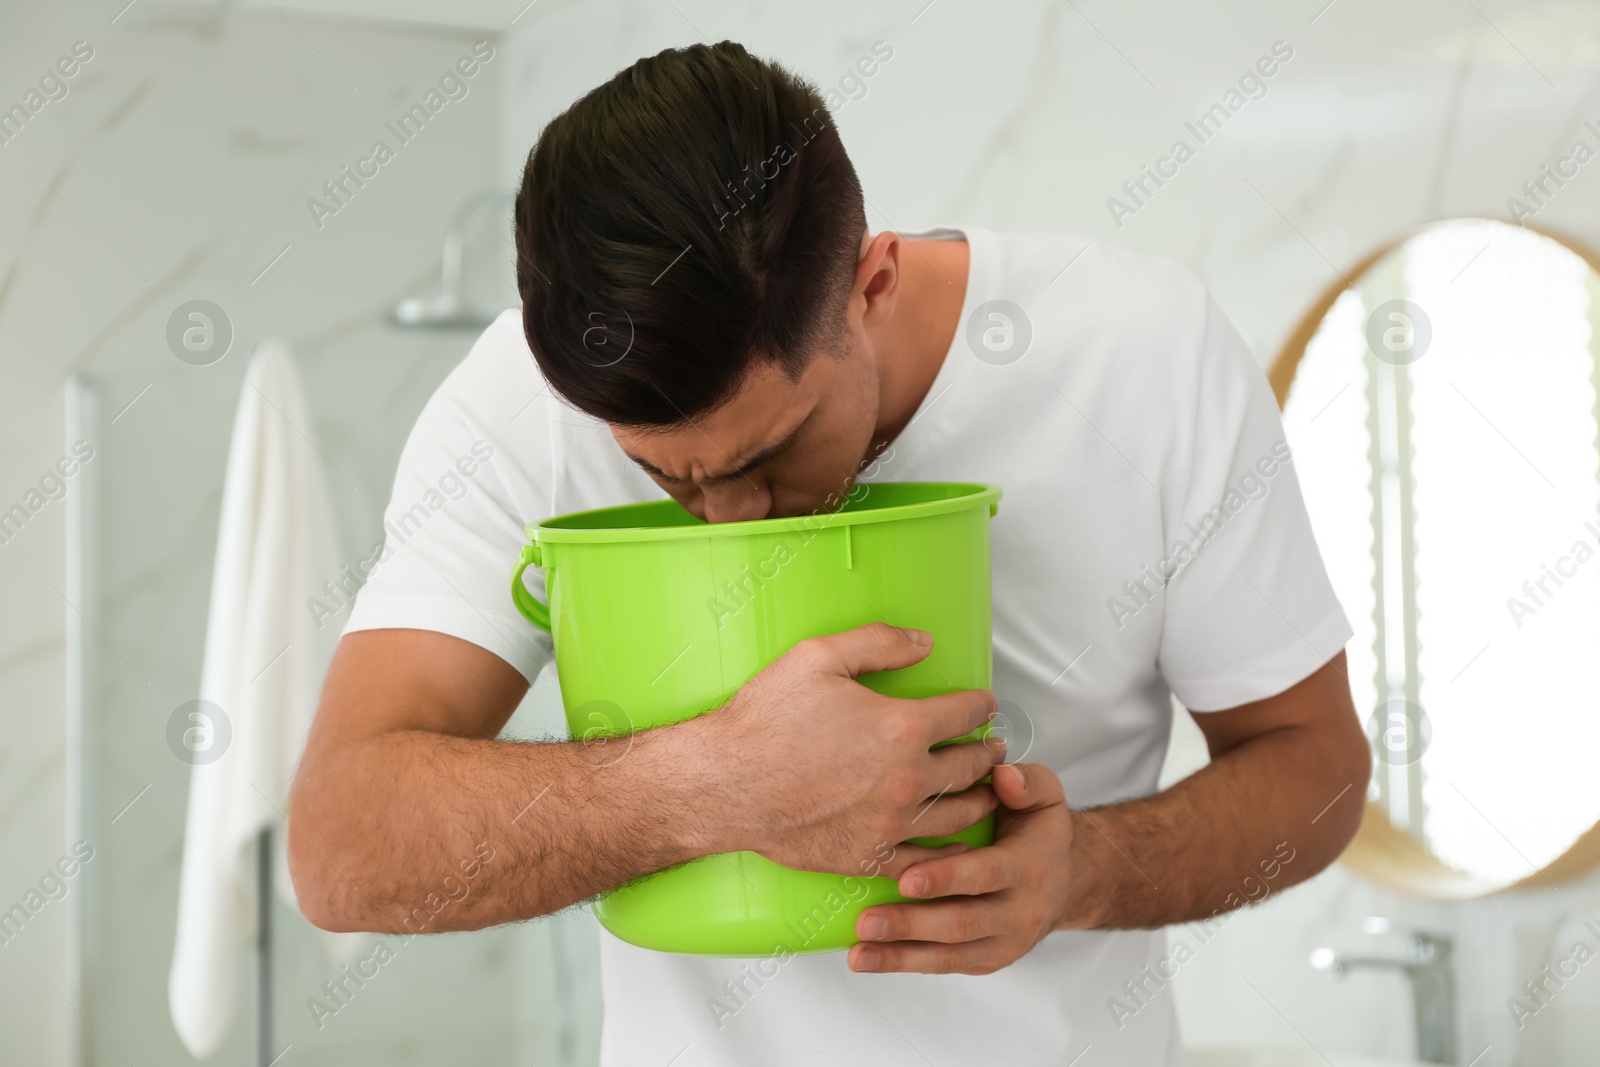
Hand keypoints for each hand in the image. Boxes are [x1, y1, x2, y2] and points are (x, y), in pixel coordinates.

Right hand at [701, 622, 1002, 880]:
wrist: (725, 784)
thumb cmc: (765, 719)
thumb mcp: (818, 657)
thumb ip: (879, 644)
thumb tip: (925, 643)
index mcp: (902, 728)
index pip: (964, 713)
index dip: (981, 705)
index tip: (985, 704)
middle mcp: (907, 779)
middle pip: (970, 766)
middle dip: (987, 753)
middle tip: (993, 748)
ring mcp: (891, 823)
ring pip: (958, 814)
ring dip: (980, 799)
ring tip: (988, 791)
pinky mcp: (870, 856)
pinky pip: (925, 859)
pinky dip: (948, 852)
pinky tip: (956, 845)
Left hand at [847, 761, 1072, 974]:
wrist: (1064, 882)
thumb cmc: (1038, 831)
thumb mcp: (1045, 797)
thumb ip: (1027, 782)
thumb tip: (1002, 775)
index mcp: (1029, 867)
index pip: (986, 874)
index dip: (947, 878)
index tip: (907, 879)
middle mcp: (1020, 911)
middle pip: (962, 922)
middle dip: (912, 924)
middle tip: (868, 921)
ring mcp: (1002, 942)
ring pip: (949, 954)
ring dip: (900, 955)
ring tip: (859, 952)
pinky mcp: (985, 960)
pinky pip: (944, 965)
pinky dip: (904, 964)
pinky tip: (868, 959)